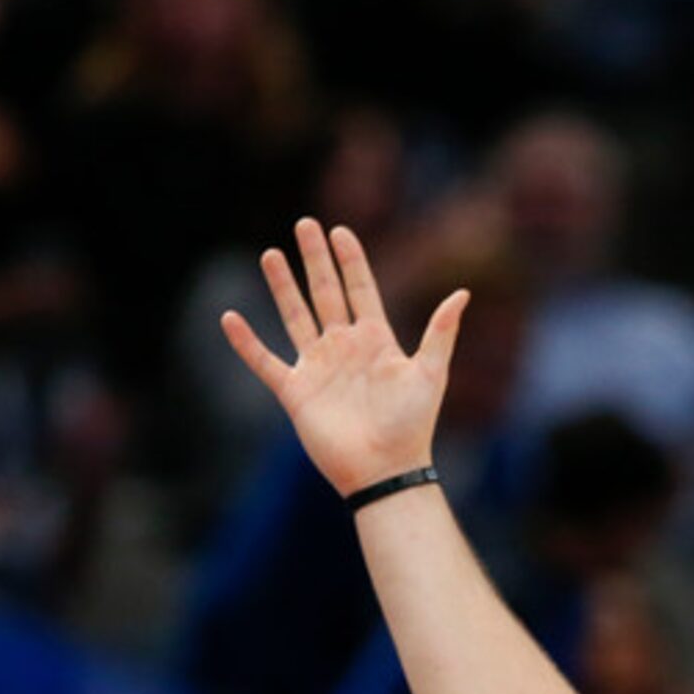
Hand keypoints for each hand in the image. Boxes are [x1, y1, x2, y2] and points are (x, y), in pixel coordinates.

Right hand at [221, 217, 470, 498]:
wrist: (385, 470)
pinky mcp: (295, 392)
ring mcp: (318, 368)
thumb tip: (463, 294)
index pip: (361, 290)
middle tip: (305, 223)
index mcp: (376, 341)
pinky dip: (246, 343)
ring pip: (295, 317)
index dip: (351, 261)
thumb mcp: (431, 373)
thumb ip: (442, 332)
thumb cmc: (412, 425)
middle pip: (326, 293)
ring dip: (282, 287)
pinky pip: (264, 362)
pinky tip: (230, 319)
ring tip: (270, 254)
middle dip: (315, 260)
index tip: (340, 231)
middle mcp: (344, 349)